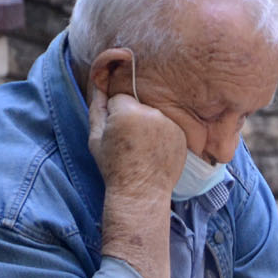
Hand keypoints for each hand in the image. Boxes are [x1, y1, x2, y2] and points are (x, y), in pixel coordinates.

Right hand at [88, 85, 188, 203]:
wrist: (141, 192)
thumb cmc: (114, 167)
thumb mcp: (96, 138)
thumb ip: (97, 108)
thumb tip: (98, 85)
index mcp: (127, 111)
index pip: (118, 99)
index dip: (113, 116)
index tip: (115, 135)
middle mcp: (152, 112)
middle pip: (137, 105)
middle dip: (131, 118)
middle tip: (128, 143)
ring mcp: (169, 123)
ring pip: (152, 115)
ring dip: (146, 125)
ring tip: (142, 149)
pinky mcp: (181, 134)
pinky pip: (167, 126)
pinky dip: (161, 135)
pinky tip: (154, 151)